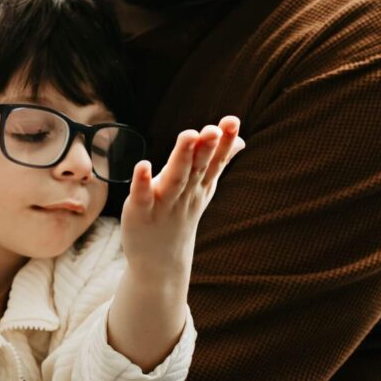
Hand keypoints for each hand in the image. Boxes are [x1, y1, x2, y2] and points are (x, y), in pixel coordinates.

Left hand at [121, 116, 244, 276]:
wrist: (159, 260)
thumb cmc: (180, 215)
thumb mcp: (203, 188)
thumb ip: (218, 161)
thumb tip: (240, 140)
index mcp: (200, 185)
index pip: (214, 161)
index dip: (224, 142)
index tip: (232, 121)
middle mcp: (185, 193)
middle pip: (197, 168)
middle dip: (205, 148)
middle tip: (213, 128)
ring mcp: (163, 203)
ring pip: (175, 178)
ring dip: (181, 158)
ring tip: (188, 135)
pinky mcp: (140, 211)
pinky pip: (143, 196)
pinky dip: (143, 182)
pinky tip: (142, 165)